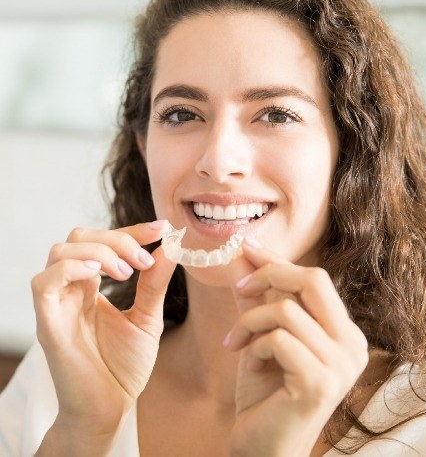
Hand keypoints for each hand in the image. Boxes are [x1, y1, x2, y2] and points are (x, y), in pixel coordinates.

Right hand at [31, 220, 175, 436]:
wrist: (110, 408)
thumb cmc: (124, 366)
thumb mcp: (147, 318)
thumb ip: (154, 283)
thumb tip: (170, 247)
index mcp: (91, 286)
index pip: (103, 241)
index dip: (131, 230)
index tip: (162, 228)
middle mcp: (71, 289)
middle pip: (79, 236)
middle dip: (116, 238)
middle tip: (143, 260)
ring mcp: (57, 303)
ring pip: (60, 251)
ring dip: (99, 252)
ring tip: (126, 273)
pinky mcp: (47, 323)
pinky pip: (44, 282)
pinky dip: (72, 268)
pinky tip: (99, 276)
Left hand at [225, 240, 368, 456]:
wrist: (263, 447)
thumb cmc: (265, 392)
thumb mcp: (260, 335)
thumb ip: (255, 297)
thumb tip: (241, 255)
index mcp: (344, 332)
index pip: (315, 279)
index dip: (278, 260)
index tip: (246, 246)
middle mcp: (353, 345)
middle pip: (314, 280)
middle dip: (270, 274)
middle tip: (240, 288)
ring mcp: (341, 365)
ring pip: (287, 309)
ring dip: (250, 321)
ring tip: (237, 342)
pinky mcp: (321, 382)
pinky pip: (279, 339)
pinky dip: (255, 345)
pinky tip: (249, 366)